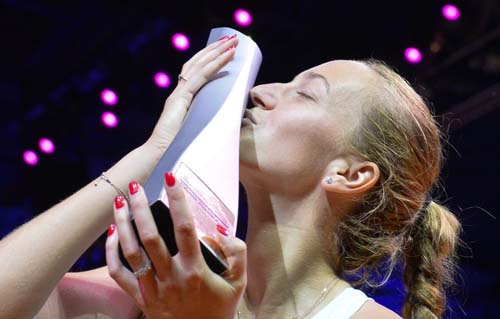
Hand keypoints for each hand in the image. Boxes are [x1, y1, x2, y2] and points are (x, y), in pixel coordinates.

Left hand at [105, 173, 246, 318]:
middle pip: (151, 236)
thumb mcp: (238, 282)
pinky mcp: (141, 299)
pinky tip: (112, 233)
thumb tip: (219, 229)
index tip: (172, 176)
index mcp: (196, 270)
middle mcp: (172, 277)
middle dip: (141, 207)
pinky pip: (119, 274)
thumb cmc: (220, 309)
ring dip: (124, 224)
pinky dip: (112, 252)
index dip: (178, 200)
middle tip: (137, 185)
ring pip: (132, 252)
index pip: (185, 227)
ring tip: (120, 201)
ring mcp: (153, 289)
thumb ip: (236, 253)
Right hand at [146, 34, 238, 152]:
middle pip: (197, 62)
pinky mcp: (181, 98)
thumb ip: (205, 122)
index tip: (224, 49)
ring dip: (218, 52)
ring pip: (200, 65)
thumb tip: (227, 122)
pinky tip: (227, 57)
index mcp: (182, 98)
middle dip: (215, 49)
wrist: (161, 155)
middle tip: (232, 39)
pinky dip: (216, 65)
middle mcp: (179, 92)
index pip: (196, 71)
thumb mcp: (195, 130)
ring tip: (232, 43)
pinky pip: (201, 76)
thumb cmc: (180, 149)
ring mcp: (179, 93)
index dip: (209, 58)